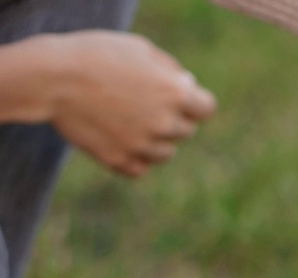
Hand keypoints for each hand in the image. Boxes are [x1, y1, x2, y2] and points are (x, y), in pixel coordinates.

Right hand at [9, 31, 216, 176]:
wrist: (51, 78)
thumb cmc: (96, 55)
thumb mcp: (140, 49)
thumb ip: (170, 69)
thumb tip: (188, 85)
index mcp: (175, 94)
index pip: (206, 108)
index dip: (194, 101)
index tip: (178, 95)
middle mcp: (164, 123)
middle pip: (186, 130)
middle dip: (171, 117)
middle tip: (141, 103)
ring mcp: (142, 145)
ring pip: (166, 153)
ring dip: (155, 141)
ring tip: (128, 121)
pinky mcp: (118, 160)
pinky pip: (140, 169)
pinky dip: (134, 159)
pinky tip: (119, 141)